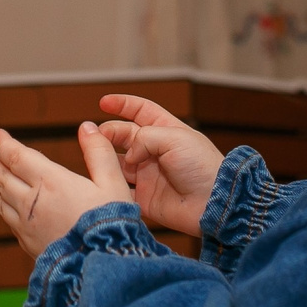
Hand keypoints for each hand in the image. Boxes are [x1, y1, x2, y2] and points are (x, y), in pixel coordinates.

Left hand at [0, 123, 129, 256]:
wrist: (102, 269)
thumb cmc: (111, 225)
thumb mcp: (113, 184)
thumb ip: (99, 153)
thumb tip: (87, 127)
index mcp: (51, 182)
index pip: (17, 157)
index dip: (5, 144)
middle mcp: (32, 202)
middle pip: (1, 177)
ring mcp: (26, 225)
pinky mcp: (27, 243)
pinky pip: (7, 220)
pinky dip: (0, 205)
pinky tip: (4, 205)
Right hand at [96, 94, 223, 236]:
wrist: (214, 204)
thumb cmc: (202, 166)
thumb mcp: (175, 138)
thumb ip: (145, 138)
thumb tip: (127, 156)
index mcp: (166, 131)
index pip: (141, 111)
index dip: (122, 105)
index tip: (103, 103)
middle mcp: (155, 151)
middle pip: (124, 136)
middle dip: (108, 132)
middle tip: (94, 135)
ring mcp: (148, 174)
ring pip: (117, 162)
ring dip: (104, 157)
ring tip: (92, 155)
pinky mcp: (144, 197)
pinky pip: (120, 190)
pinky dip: (109, 184)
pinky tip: (101, 179)